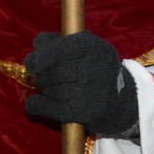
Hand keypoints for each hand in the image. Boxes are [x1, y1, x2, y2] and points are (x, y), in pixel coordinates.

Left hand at [23, 31, 138, 138]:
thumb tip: (37, 43)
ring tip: (57, 90)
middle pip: (49, 71)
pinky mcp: (84, 112)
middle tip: (49, 79)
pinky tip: (39, 102)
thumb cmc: (95, 70)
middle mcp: (95, 66)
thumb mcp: (84, 48)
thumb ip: (57, 41)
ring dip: (46, 90)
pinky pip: (45, 106)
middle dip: (43, 76)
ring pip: (49, 89)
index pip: (58, 48)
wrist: (121, 103)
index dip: (41, 56)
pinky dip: (36, 104)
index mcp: (93, 46)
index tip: (32, 64)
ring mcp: (91, 90)